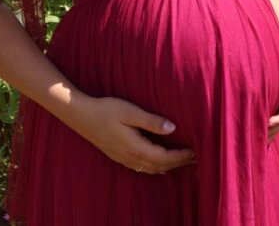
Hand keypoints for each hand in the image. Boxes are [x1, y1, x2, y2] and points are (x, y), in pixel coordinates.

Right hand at [68, 95, 194, 173]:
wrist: (80, 115)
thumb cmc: (106, 109)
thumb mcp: (130, 112)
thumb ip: (151, 121)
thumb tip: (173, 128)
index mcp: (136, 147)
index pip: (165, 157)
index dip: (182, 156)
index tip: (197, 152)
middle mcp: (131, 157)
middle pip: (161, 166)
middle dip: (180, 163)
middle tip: (198, 157)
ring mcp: (124, 158)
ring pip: (152, 169)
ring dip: (169, 166)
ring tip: (185, 161)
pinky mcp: (119, 155)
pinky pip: (142, 167)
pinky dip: (156, 167)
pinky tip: (161, 164)